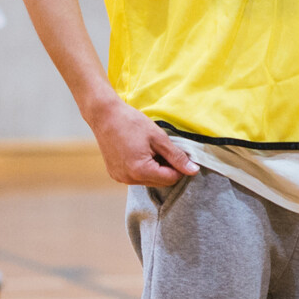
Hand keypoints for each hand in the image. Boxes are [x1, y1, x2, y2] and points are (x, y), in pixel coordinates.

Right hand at [85, 95, 199, 185]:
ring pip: (148, 180)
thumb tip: (193, 171)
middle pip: (160, 182)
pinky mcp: (114, 174)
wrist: (104, 115)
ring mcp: (120, 178)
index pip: (171, 179)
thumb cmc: (131, 123)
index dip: (178, 167)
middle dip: (166, 168)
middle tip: (161, 149)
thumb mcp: (158, 138)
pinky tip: (138, 152)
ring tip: (149, 149)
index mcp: (141, 170)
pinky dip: (142, 168)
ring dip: (154, 169)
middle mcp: (129, 179)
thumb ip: (177, 156)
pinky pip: (135, 177)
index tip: (177, 153)